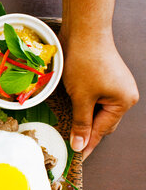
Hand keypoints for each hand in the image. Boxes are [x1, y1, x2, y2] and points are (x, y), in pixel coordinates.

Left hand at [61, 29, 137, 159]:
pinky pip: (94, 97)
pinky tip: (70, 105)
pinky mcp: (104, 77)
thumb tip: (79, 145)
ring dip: (82, 116)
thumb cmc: (84, 62)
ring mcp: (115, 85)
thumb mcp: (80, 97)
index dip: (88, 144)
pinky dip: (83, 104)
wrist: (83, 31)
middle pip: (101, 122)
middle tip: (67, 142)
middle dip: (85, 130)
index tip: (76, 157)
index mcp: (123, 102)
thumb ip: (80, 123)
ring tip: (66, 124)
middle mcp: (124, 94)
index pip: (102, 131)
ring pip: (96, 110)